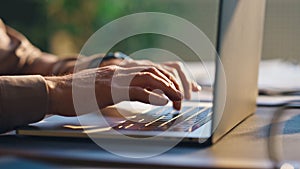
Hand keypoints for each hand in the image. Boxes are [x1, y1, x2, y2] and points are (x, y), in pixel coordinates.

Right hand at [45, 65, 182, 115]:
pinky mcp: (109, 89)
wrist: (55, 92)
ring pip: (149, 78)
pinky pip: (135, 90)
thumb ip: (122, 88)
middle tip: (185, 96)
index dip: (170, 77)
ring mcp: (115, 78)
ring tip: (178, 100)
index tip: (182, 88)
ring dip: (167, 89)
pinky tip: (162, 101)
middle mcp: (120, 71)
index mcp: (120, 71)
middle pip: (155, 71)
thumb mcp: (105, 88)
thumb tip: (140, 95)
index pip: (152, 68)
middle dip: (174, 83)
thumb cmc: (78, 94)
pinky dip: (151, 95)